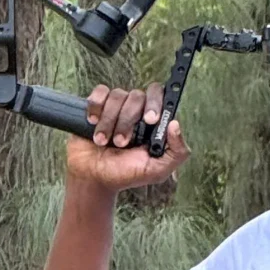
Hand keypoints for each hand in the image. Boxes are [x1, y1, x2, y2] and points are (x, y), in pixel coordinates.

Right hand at [64, 82, 188, 190]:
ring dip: (109, 122)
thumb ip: (177, 152)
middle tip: (121, 141)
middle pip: (137, 96)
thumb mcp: (157, 171)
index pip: (161, 97)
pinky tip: (93, 122)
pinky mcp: (97, 106)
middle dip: (128, 119)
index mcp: (153, 123)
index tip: (150, 120)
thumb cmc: (125, 174)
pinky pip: (100, 92)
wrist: (93, 177)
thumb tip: (175, 125)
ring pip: (117, 96)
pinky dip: (96, 106)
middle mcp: (137, 111)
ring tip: (103, 142)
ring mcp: (116, 107)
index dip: (156, 102)